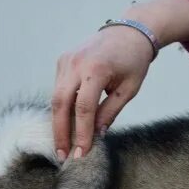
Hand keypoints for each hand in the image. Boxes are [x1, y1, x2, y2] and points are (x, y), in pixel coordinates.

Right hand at [52, 26, 151, 159]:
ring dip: (58, 123)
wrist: (129, 32)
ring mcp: (66, 60)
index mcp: (96, 69)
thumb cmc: (133, 62)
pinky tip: (66, 124)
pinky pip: (58, 88)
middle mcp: (76, 63)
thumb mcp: (129, 89)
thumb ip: (110, 112)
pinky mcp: (63, 60)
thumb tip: (96, 135)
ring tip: (63, 145)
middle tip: (62, 156)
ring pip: (55, 97)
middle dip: (60, 132)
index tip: (81, 153)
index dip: (82, 133)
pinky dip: (61, 108)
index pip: (84, 109)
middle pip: (60, 104)